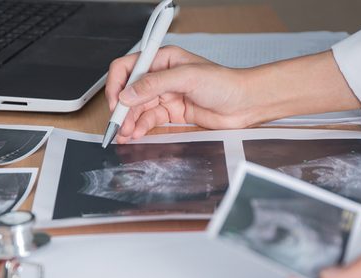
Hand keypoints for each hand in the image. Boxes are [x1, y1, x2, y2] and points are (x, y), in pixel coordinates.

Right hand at [105, 46, 253, 142]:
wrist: (244, 104)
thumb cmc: (225, 83)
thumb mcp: (187, 77)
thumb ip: (155, 84)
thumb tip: (128, 94)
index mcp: (162, 60)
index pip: (128, 68)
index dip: (117, 85)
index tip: (116, 103)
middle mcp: (161, 77)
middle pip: (130, 93)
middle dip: (122, 110)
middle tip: (118, 125)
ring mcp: (166, 96)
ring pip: (138, 109)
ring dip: (130, 122)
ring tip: (126, 134)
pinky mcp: (172, 113)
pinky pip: (149, 120)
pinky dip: (141, 128)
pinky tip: (137, 134)